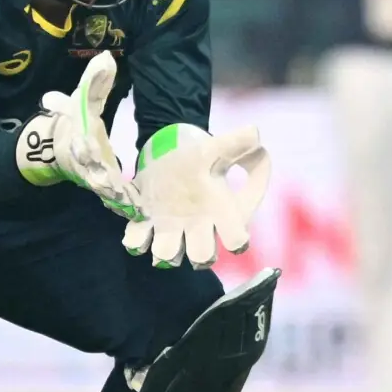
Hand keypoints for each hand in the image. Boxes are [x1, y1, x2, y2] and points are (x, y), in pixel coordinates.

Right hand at [16, 52, 139, 218]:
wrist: (54, 146)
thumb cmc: (73, 121)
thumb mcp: (82, 99)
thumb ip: (94, 82)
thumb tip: (107, 58)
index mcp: (84, 142)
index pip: (89, 149)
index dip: (95, 157)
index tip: (106, 165)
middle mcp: (88, 162)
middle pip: (99, 177)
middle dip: (112, 187)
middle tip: (130, 199)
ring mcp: (94, 178)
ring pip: (107, 191)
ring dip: (120, 201)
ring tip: (138, 210)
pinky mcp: (102, 186)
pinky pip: (113, 198)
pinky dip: (123, 206)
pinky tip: (139, 214)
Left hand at [123, 124, 271, 268]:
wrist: (169, 152)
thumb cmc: (200, 155)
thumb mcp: (219, 146)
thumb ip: (239, 142)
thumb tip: (255, 134)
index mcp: (221, 213)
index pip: (236, 240)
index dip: (235, 239)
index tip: (230, 226)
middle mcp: (198, 228)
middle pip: (202, 257)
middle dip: (198, 252)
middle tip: (192, 231)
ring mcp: (170, 229)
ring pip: (168, 256)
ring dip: (165, 249)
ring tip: (162, 229)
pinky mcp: (145, 224)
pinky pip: (137, 244)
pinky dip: (136, 240)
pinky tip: (141, 222)